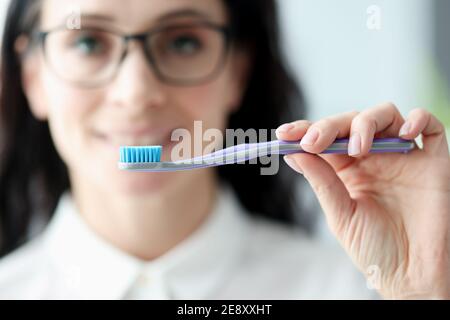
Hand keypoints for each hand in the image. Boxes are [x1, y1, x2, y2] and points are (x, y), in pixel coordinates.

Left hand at [276, 102, 449, 298]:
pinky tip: (404, 133)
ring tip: (357, 148)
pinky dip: (418, 119)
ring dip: (366, 123)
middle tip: (314, 141)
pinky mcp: (433, 160)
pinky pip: (430, 126)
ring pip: (385, 115)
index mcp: (347, 170)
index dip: (305, 131)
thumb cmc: (375, 249)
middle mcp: (373, 158)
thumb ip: (322, 181)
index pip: (325, 139)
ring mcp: (402, 155)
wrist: (414, 275)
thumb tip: (293, 152)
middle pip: (350, 122)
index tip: (284, 134)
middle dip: (329, 126)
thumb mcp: (341, 215)